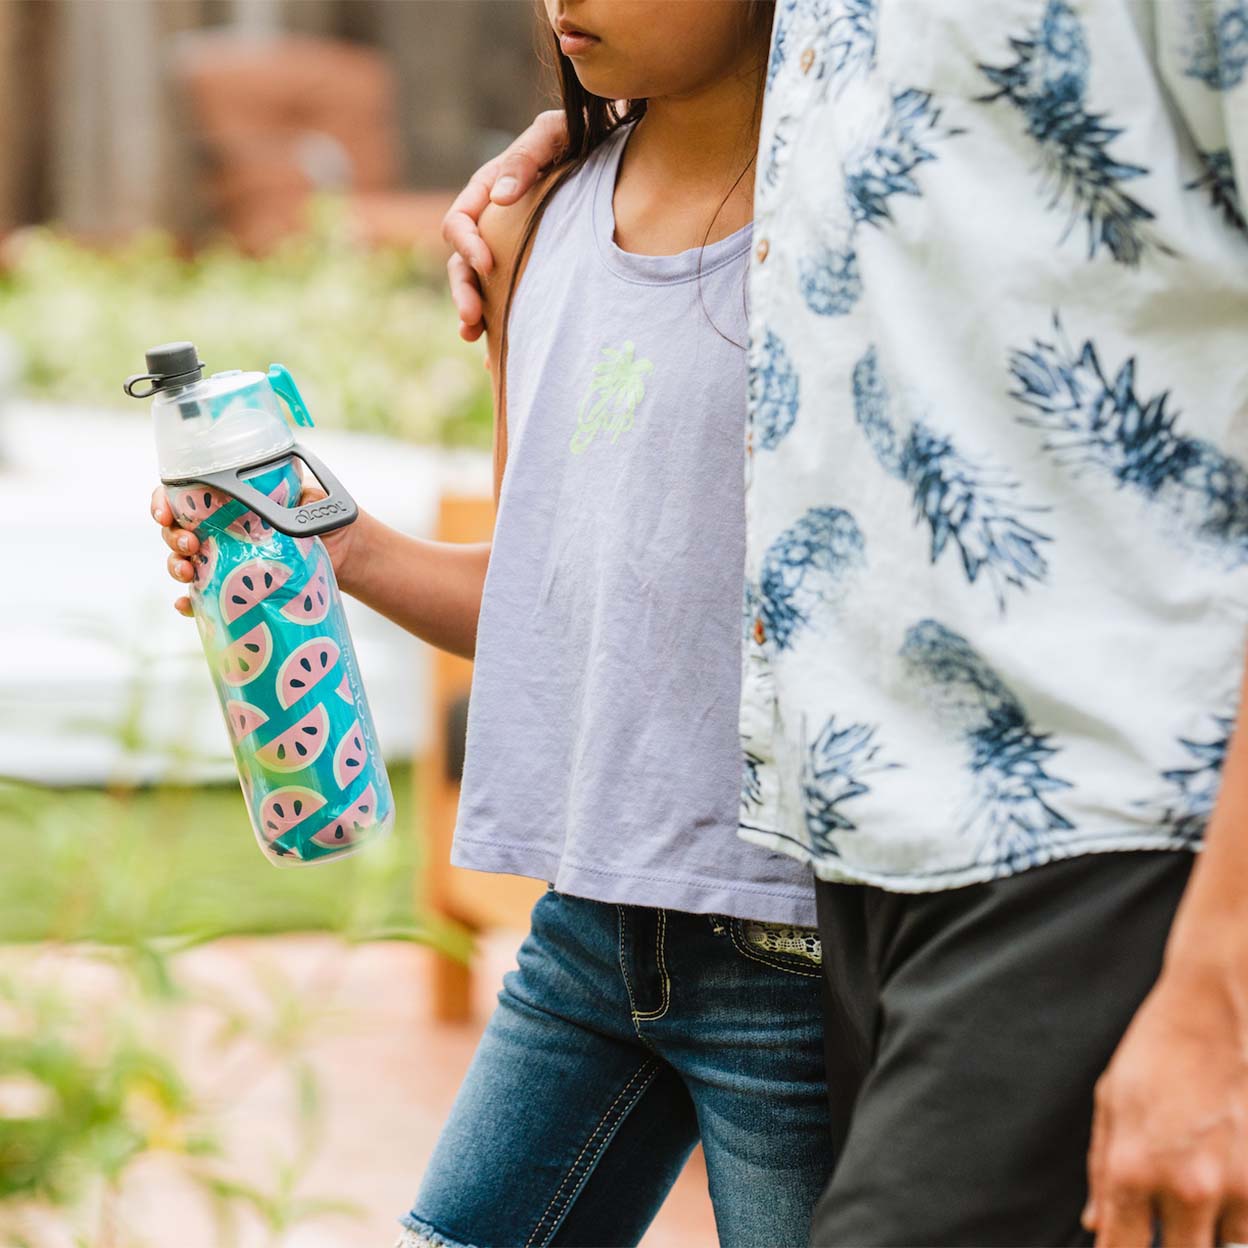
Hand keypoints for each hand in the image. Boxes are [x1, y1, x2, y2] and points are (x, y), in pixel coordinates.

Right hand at [150, 484, 361, 616]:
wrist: (348, 555)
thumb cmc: (326, 519)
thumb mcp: (309, 498)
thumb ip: (288, 496)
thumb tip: (276, 503)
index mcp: (230, 500)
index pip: (184, 495)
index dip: (164, 501)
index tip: (165, 512)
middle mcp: (221, 528)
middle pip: (176, 530)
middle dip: (172, 537)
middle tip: (189, 543)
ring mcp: (225, 560)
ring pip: (184, 562)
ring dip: (176, 566)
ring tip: (188, 572)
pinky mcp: (235, 590)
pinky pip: (204, 599)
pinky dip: (189, 604)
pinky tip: (186, 606)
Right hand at [442, 109, 567, 341]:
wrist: (617, 152)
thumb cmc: (581, 136)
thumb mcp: (553, 134)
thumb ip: (527, 158)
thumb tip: (500, 197)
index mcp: (488, 193)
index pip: (461, 221)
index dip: (467, 244)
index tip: (487, 263)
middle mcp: (492, 227)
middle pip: (463, 264)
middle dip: (463, 292)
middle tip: (471, 320)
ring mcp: (509, 252)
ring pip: (482, 288)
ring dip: (474, 314)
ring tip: (474, 337)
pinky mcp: (529, 272)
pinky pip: (510, 302)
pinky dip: (503, 328)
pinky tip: (499, 356)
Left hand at [1085, 960, 1247, 1246]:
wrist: (1218, 1009)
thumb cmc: (1158, 1051)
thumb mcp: (1112, 1102)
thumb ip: (1102, 1171)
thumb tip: (1095, 1225)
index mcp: (1133, 1168)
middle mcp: (1187, 1188)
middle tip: (1168, 1226)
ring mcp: (1240, 1187)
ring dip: (1214, 1239)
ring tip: (1201, 1196)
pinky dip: (1242, 1220)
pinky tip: (1230, 1189)